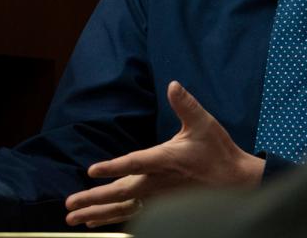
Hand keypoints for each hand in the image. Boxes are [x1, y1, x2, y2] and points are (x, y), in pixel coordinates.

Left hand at [64, 80, 263, 227]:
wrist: (236, 182)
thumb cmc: (218, 152)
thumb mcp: (204, 123)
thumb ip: (186, 104)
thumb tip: (172, 84)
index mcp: (165, 160)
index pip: (135, 163)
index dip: (114, 167)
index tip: (92, 171)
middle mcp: (159, 183)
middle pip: (121, 193)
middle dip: (94, 199)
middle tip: (69, 205)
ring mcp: (159, 199)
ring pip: (123, 208)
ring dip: (97, 213)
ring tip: (74, 218)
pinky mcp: (161, 207)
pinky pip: (131, 215)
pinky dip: (111, 218)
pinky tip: (95, 221)